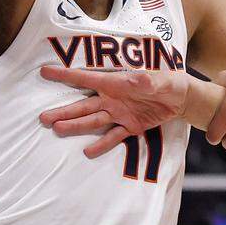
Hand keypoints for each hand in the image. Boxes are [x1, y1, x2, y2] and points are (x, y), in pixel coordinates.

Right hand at [39, 66, 188, 157]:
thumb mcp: (162, 78)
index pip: (86, 79)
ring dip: (76, 126)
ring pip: (93, 121)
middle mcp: (112, 99)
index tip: (44, 72)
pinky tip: (88, 152)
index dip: (66, 75)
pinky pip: (114, 136)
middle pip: (83, 106)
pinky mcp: (130, 127)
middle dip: (64, 111)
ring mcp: (120, 114)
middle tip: (43, 118)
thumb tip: (141, 79)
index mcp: (116, 82)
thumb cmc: (169, 81)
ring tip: (58, 130)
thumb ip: (151, 80)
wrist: (182, 98)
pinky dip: (102, 144)